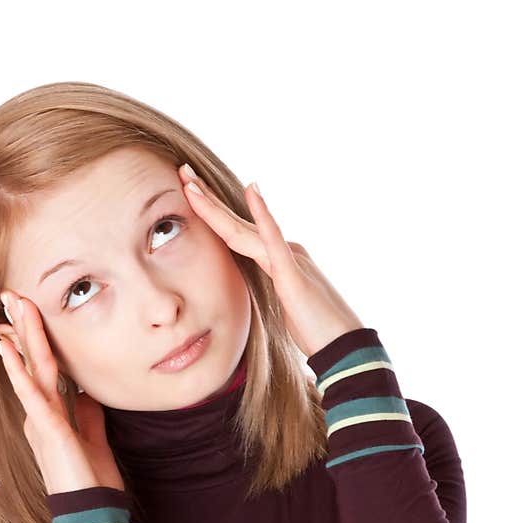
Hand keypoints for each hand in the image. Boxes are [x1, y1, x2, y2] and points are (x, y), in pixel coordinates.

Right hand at [0, 291, 125, 494]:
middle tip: (10, 293)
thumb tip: (86, 391)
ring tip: (10, 305)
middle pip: (31, 360)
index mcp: (50, 415)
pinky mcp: (48, 430)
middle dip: (22, 325)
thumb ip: (87, 413)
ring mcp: (41, 420)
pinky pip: (30, 394)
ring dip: (21, 334)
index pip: (40, 368)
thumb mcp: (93, 437)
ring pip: (31, 368)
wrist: (91, 512)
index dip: (32, 339)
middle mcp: (40, 413)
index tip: (25, 312)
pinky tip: (5, 348)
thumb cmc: (92, 480)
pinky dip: (17, 370)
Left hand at [177, 164, 364, 357]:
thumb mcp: (285, 309)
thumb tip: (266, 291)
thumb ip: (274, 292)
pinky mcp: (293, 274)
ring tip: (191, 182)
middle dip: (205, 198)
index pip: (236, 232)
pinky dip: (262, 215)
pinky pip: (274, 240)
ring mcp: (288, 259)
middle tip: (182, 170)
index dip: (211, 212)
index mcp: (277, 260)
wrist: (344, 347)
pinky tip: (252, 190)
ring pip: (244, 229)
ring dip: (214, 206)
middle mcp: (282, 252)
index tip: (187, 192)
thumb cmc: (317, 332)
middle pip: (235, 223)